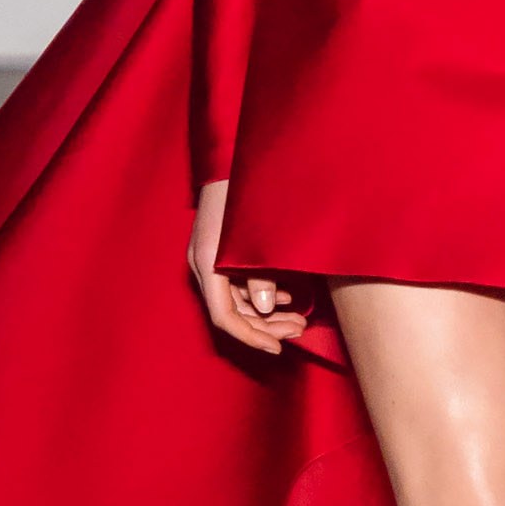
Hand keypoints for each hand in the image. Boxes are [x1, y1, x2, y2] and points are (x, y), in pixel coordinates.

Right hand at [186, 175, 306, 353]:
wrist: (232, 157)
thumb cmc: (245, 192)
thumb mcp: (255, 235)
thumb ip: (260, 273)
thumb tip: (263, 308)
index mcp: (207, 264)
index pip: (225, 317)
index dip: (252, 337)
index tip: (279, 348)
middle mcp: (204, 266)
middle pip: (234, 313)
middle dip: (266, 327)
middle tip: (299, 330)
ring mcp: (211, 259)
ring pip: (239, 300)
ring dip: (268, 313)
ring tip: (300, 318)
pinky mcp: (221, 251)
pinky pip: (239, 284)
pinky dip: (263, 295)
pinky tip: (287, 297)